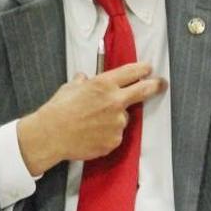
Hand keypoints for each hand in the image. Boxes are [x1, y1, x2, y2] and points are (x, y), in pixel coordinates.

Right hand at [16, 62, 165, 175]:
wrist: (51, 135)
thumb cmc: (58, 109)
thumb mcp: (70, 87)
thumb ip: (83, 83)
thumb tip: (85, 79)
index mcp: (104, 84)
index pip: (132, 72)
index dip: (143, 69)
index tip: (148, 69)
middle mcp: (115, 102)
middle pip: (143, 91)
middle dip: (154, 86)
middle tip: (160, 84)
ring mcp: (117, 123)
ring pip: (123, 118)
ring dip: (114, 118)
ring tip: (92, 123)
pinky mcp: (115, 140)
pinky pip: (115, 135)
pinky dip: (106, 134)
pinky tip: (90, 134)